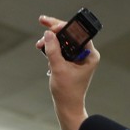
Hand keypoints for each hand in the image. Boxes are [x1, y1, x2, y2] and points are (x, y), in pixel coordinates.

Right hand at [34, 14, 100, 129]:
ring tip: (40, 44)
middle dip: (55, 31)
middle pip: (71, 35)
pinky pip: (62, 50)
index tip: (51, 25)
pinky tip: (44, 50)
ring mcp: (79, 59)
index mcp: (90, 55)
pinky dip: (52, 49)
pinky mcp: (72, 63)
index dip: (64, 27)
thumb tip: (48, 34)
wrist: (67, 108)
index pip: (78, 34)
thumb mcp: (58, 69)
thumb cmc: (67, 92)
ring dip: (52, 41)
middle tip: (43, 21)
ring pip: (65, 42)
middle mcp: (86, 55)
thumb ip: (53, 50)